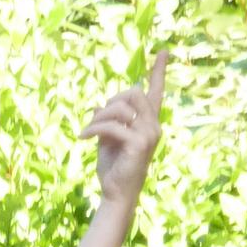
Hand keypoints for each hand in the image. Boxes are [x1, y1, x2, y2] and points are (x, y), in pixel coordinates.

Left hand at [80, 50, 166, 207]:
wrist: (116, 194)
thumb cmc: (113, 169)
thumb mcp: (107, 140)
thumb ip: (107, 121)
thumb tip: (98, 106)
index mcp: (148, 123)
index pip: (156, 93)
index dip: (158, 71)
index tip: (162, 51)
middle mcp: (153, 126)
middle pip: (133, 93)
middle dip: (111, 101)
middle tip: (95, 120)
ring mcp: (148, 134)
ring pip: (123, 106)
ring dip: (100, 117)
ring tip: (87, 132)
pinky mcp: (138, 143)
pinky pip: (113, 125)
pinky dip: (95, 129)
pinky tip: (84, 137)